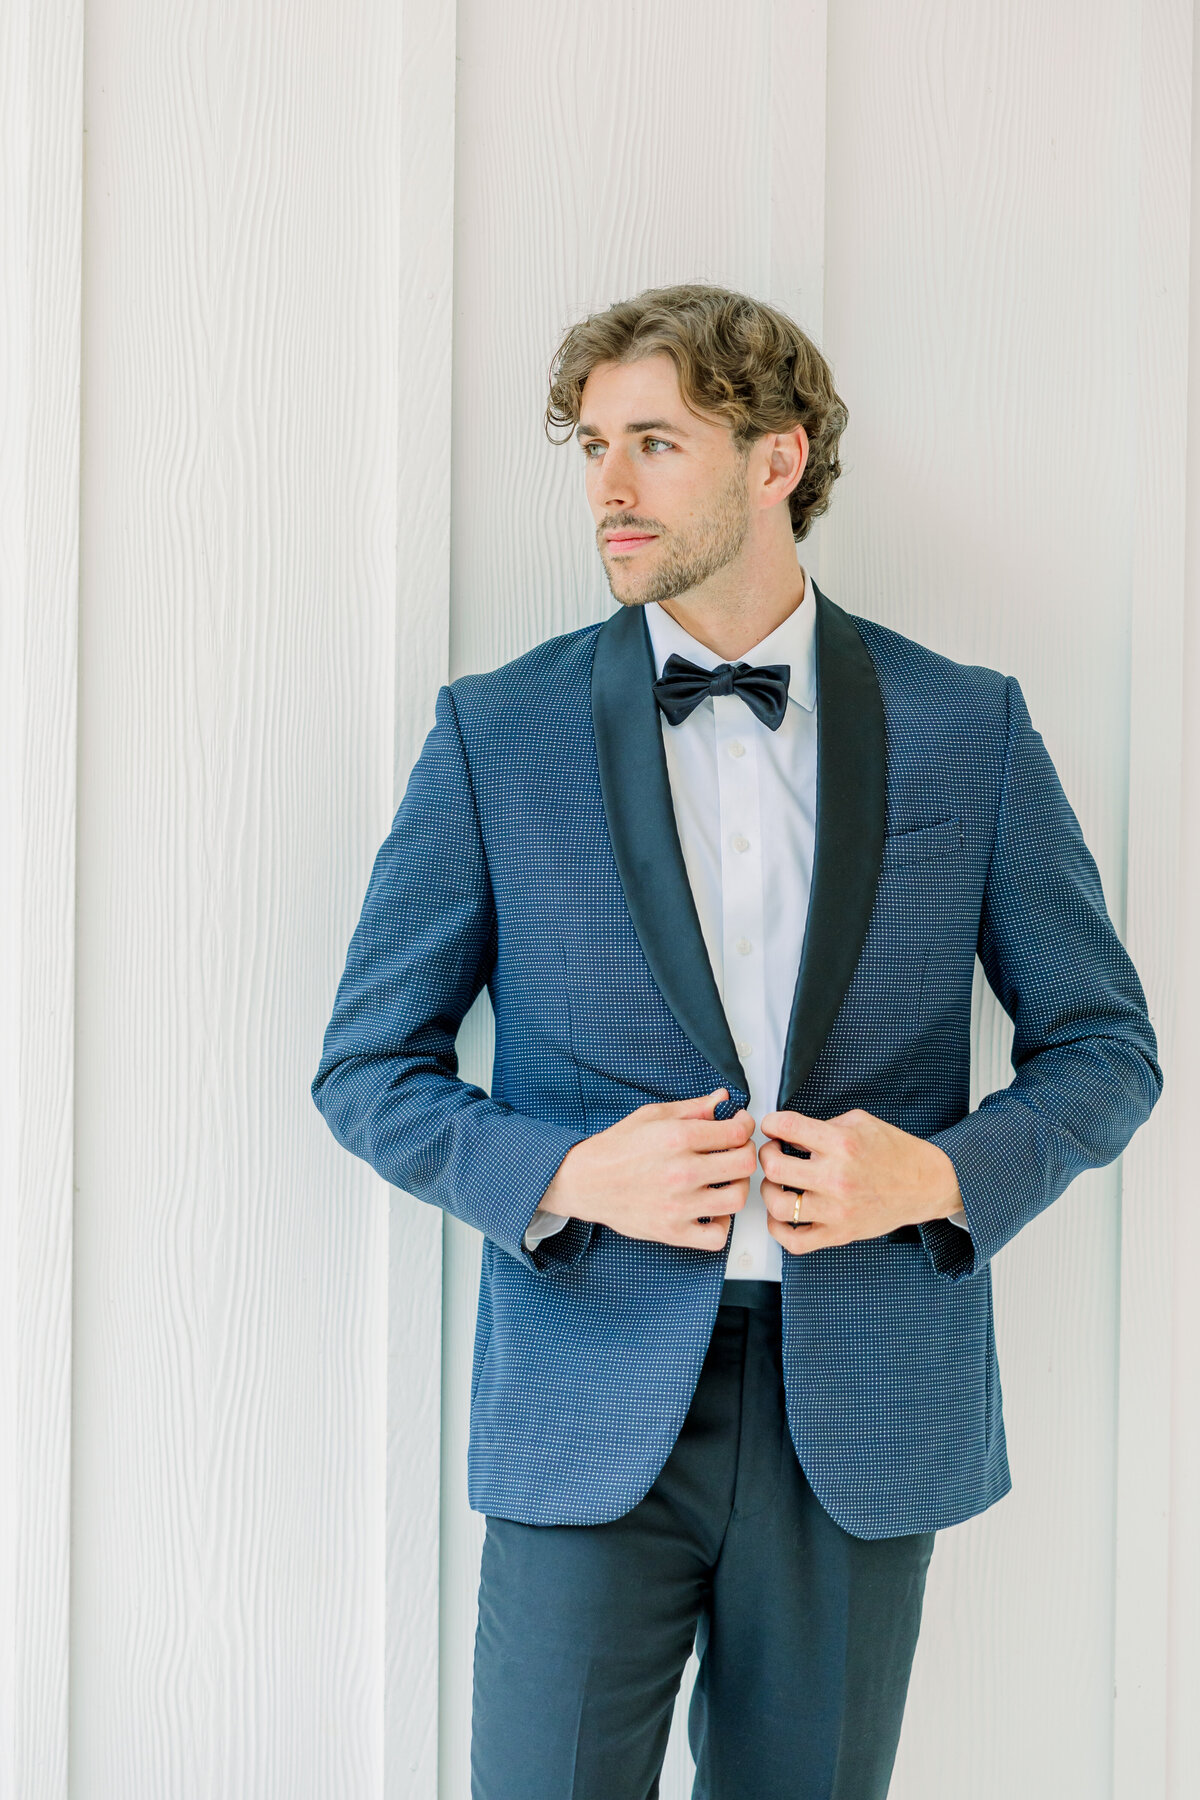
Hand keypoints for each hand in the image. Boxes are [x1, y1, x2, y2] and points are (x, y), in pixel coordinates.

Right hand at [541, 1089, 756, 1250]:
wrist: (585, 1181)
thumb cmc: (617, 1148)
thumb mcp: (652, 1116)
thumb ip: (692, 1108)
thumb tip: (722, 1099)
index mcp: (678, 1138)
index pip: (736, 1132)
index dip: (745, 1126)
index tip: (740, 1126)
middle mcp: (681, 1171)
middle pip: (744, 1164)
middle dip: (746, 1153)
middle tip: (736, 1150)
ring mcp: (679, 1205)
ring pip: (737, 1199)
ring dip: (738, 1186)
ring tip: (726, 1179)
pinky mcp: (673, 1231)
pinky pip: (717, 1237)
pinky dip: (722, 1225)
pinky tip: (712, 1210)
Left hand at [758, 1107, 962, 1255]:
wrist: (924, 1184)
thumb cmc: (894, 1152)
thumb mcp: (859, 1122)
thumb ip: (822, 1125)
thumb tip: (789, 1131)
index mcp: (841, 1144)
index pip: (787, 1127)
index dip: (771, 1124)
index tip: (772, 1127)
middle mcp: (836, 1178)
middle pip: (775, 1168)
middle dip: (767, 1155)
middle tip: (774, 1152)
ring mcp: (836, 1210)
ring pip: (778, 1206)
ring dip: (769, 1191)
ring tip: (777, 1183)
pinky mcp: (839, 1233)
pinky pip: (795, 1242)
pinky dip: (778, 1230)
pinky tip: (780, 1215)